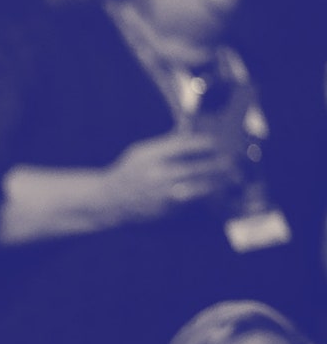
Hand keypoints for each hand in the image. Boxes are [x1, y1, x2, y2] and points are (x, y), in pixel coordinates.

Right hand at [104, 130, 238, 221]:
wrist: (110, 201)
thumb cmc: (128, 172)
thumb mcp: (141, 152)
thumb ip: (167, 144)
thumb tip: (194, 133)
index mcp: (150, 156)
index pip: (184, 146)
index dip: (205, 143)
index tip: (218, 141)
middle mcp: (157, 176)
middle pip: (196, 168)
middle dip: (219, 164)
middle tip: (233, 161)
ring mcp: (163, 195)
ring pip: (199, 188)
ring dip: (218, 182)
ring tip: (233, 177)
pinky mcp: (167, 210)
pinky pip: (192, 201)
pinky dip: (206, 195)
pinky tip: (215, 190)